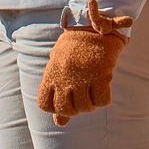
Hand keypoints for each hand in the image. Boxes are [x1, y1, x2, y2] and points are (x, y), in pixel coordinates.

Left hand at [37, 0, 133, 125]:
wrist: (93, 25)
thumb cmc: (74, 47)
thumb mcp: (59, 67)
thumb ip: (57, 94)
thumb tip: (59, 123)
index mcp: (51, 73)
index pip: (44, 104)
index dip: (55, 107)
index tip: (65, 98)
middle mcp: (64, 77)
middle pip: (67, 110)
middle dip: (76, 108)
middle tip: (82, 95)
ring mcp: (82, 76)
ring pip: (86, 108)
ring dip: (91, 103)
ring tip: (93, 88)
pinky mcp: (100, 74)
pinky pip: (102, 101)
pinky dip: (104, 98)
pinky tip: (103, 85)